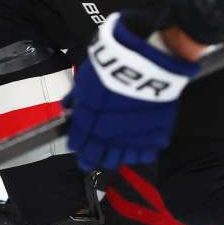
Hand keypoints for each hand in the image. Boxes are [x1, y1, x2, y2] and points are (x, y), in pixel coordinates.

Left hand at [65, 13, 198, 170]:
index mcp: (88, 125)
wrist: (144, 65)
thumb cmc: (112, 68)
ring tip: (122, 144)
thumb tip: (68, 105)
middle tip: (102, 147)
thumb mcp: (85, 80)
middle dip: (99, 154)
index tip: (83, 148)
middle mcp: (108, 138)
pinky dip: (141, 151)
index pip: (80, 146)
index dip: (81, 148)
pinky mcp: (155, 138)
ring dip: (120, 154)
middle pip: (101, 158)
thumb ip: (76, 98)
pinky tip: (139, 143)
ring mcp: (132, 140)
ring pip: (123, 159)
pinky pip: (146, 155)